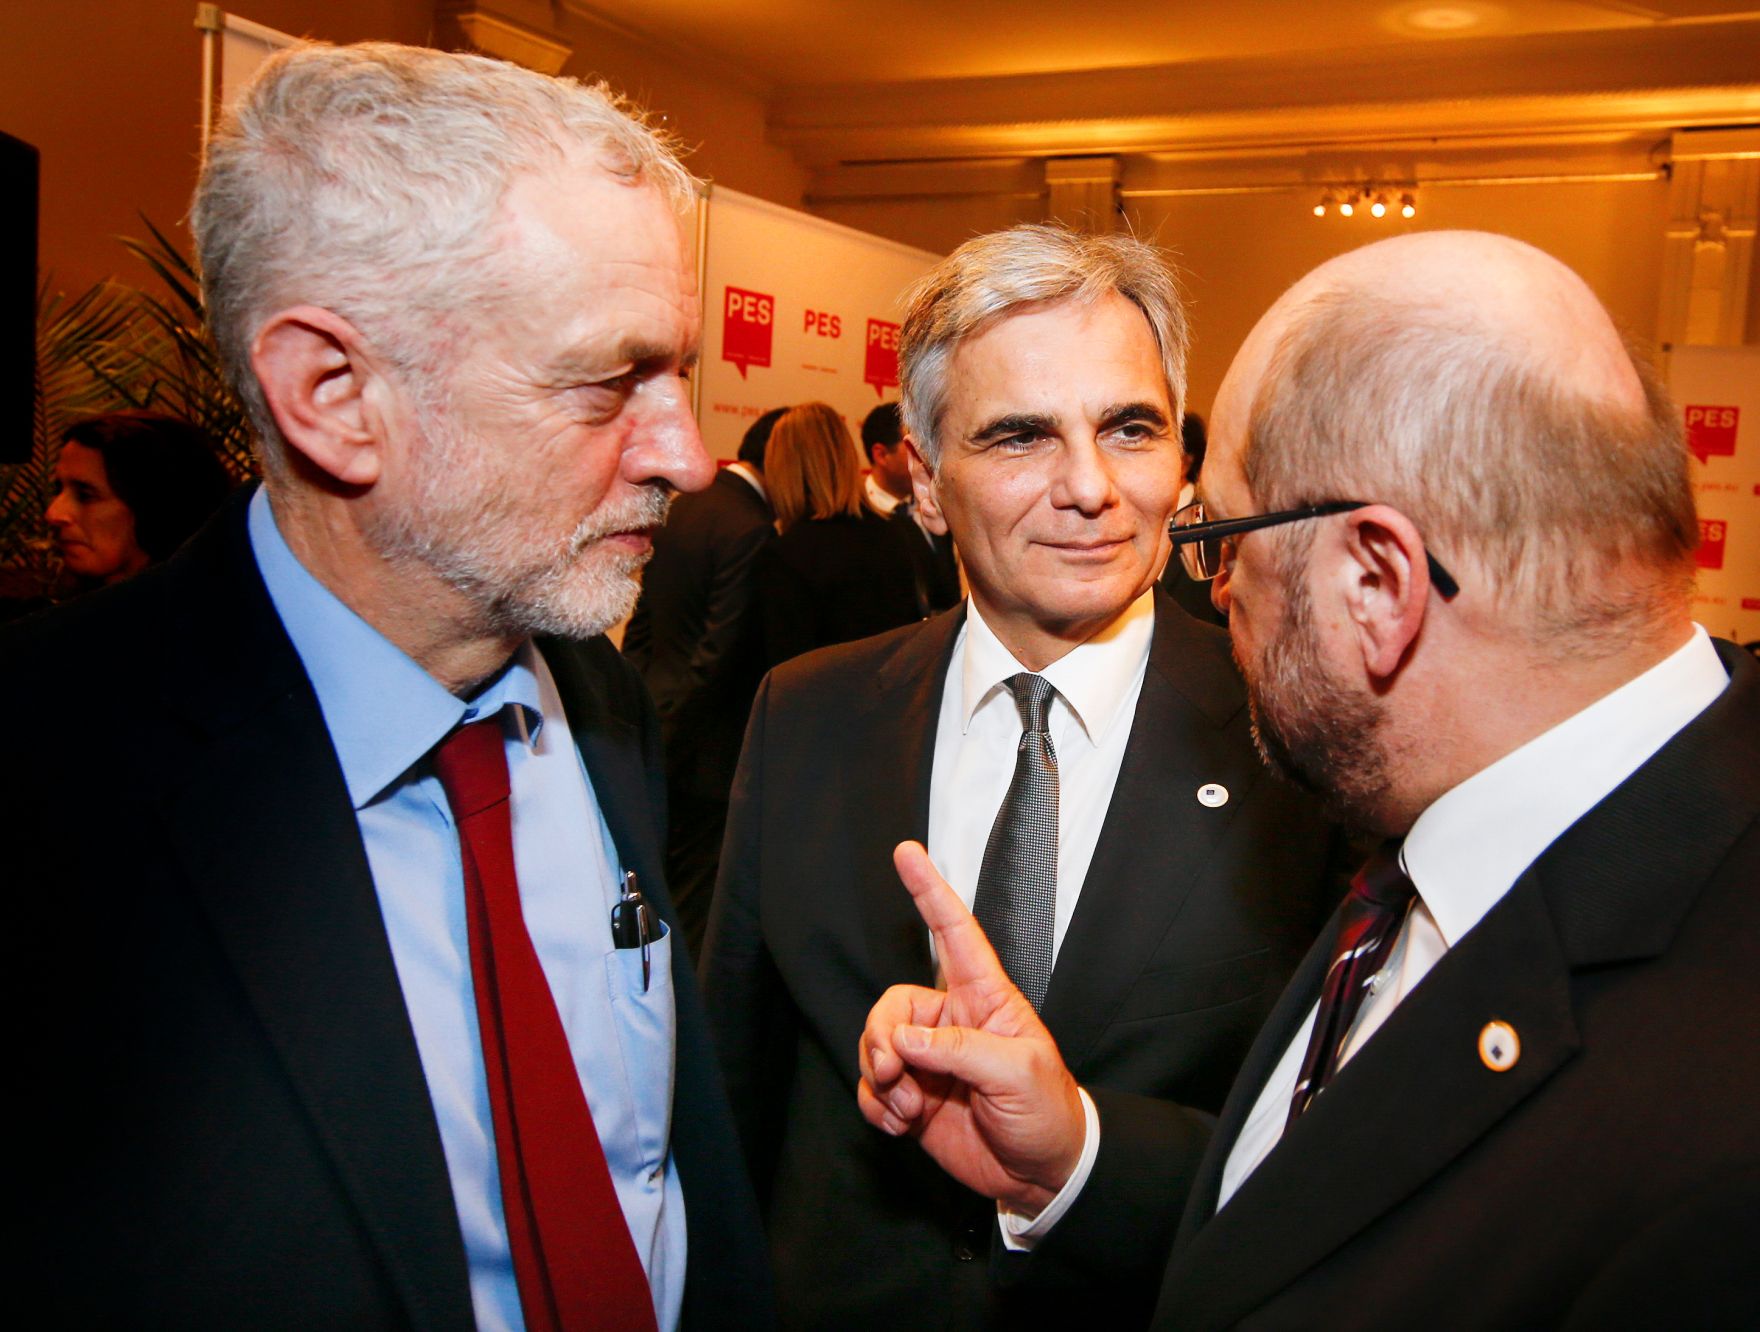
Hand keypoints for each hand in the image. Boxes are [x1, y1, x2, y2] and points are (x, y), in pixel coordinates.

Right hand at [857, 841, 1085, 1214]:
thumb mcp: (1017, 1072)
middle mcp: (951, 1021)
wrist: (1042, 1172)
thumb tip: (906, 1040)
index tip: (907, 852)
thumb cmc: (1046, 1111)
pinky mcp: (912, 1095)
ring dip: (879, 1077)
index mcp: (985, 998)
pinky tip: (898, 1122)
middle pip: (893, 1003)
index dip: (931, 891)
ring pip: (876, 1044)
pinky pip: (871, 1086)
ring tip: (907, 1105)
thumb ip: (960, 1049)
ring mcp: (930, 1059)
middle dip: (882, 1037)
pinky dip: (874, 1105)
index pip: (954, 934)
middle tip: (895, 1073)